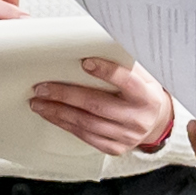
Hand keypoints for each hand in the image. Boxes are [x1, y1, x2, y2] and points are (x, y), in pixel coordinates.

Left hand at [33, 52, 179, 159]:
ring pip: (87, 123)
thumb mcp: (142, 75)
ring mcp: (126, 136)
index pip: (127, 82)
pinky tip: (52, 116)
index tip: (85, 62)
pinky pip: (86, 136)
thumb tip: (92, 47)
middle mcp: (137, 118)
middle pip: (97, 105)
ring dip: (59, 112)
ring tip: (39, 103)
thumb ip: (123, 64)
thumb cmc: (142, 92)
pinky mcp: (115, 148)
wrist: (156, 122)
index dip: (106, 71)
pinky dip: (66, 125)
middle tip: (43, 88)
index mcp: (147, 96)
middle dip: (66, 95)